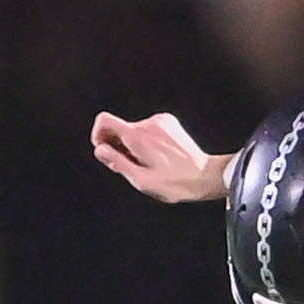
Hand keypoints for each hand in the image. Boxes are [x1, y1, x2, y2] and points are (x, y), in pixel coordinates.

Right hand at [90, 111, 230, 201]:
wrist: (205, 175)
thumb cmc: (176, 183)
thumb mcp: (141, 180)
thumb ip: (118, 163)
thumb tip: (101, 150)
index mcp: (138, 137)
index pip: (105, 120)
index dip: (98, 134)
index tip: (105, 150)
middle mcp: (149, 123)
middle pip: (120, 127)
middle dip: (119, 145)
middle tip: (131, 165)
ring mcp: (161, 121)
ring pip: (134, 130)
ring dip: (134, 145)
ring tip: (149, 164)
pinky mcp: (169, 122)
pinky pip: (148, 129)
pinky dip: (147, 141)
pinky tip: (158, 156)